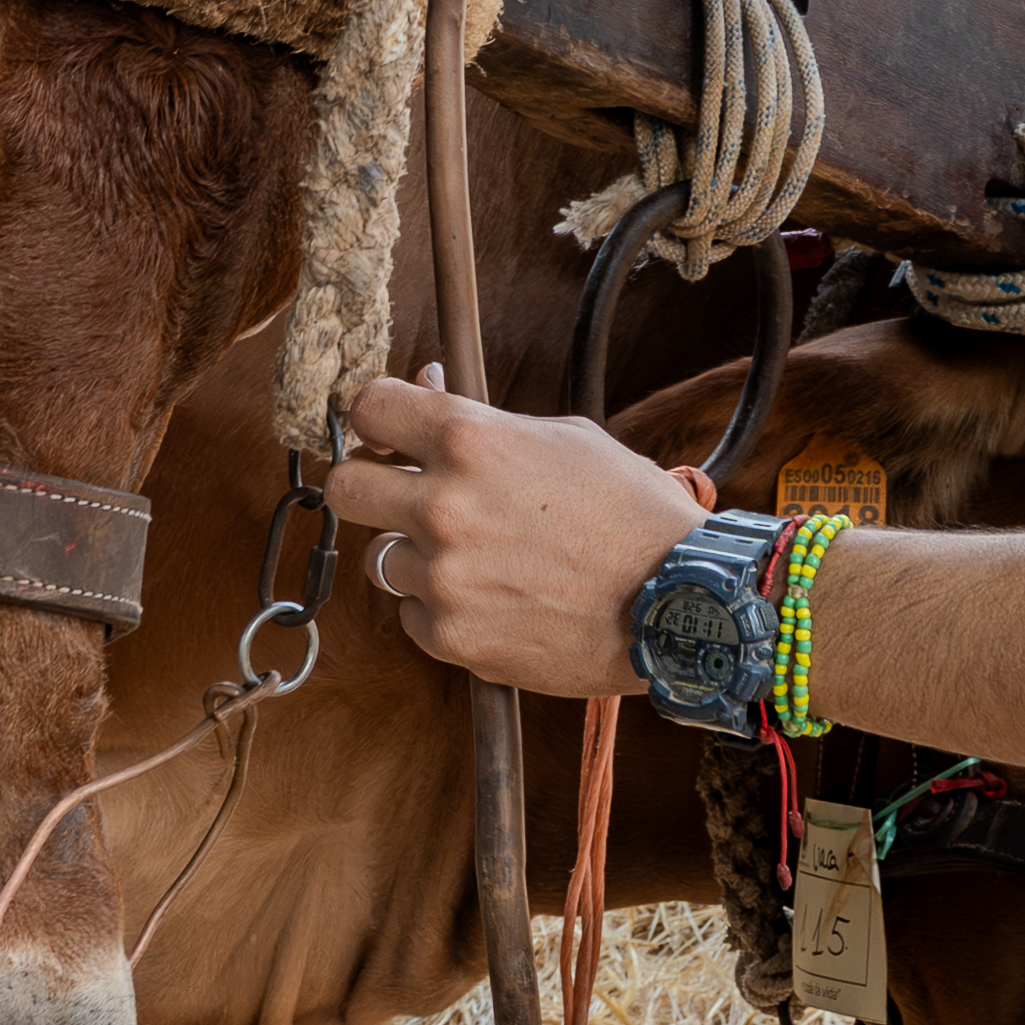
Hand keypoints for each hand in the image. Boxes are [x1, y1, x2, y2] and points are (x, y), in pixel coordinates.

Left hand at [331, 374, 694, 701]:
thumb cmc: (631, 513)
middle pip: (344, 486)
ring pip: (380, 559)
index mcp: (471, 440)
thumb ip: (486, 420)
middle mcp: (443, 506)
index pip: (369, 407)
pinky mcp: (452, 637)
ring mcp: (443, 576)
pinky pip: (413, 617)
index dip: (376, 417)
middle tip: (399, 494)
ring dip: (415, 556)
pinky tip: (492, 600)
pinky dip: (442, 610)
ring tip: (475, 559)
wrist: (680, 602)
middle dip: (368, 485)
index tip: (387, 432)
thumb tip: (430, 388)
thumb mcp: (566, 437)